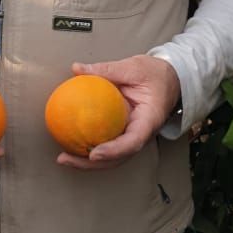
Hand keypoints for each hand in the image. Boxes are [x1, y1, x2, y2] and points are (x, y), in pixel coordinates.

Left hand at [56, 55, 180, 170]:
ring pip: (112, 156)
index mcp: (149, 120)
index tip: (94, 154)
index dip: (114, 151)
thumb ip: (106, 69)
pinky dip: (89, 146)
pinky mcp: (124, 132)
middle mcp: (141, 133)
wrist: (169, 79)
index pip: (133, 141)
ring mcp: (132, 135)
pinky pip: (107, 142)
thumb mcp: (133, 67)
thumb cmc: (155, 74)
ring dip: (87, 161)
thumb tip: (78, 68)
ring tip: (63, 158)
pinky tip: (70, 143)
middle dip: (92, 165)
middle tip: (66, 159)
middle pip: (119, 157)